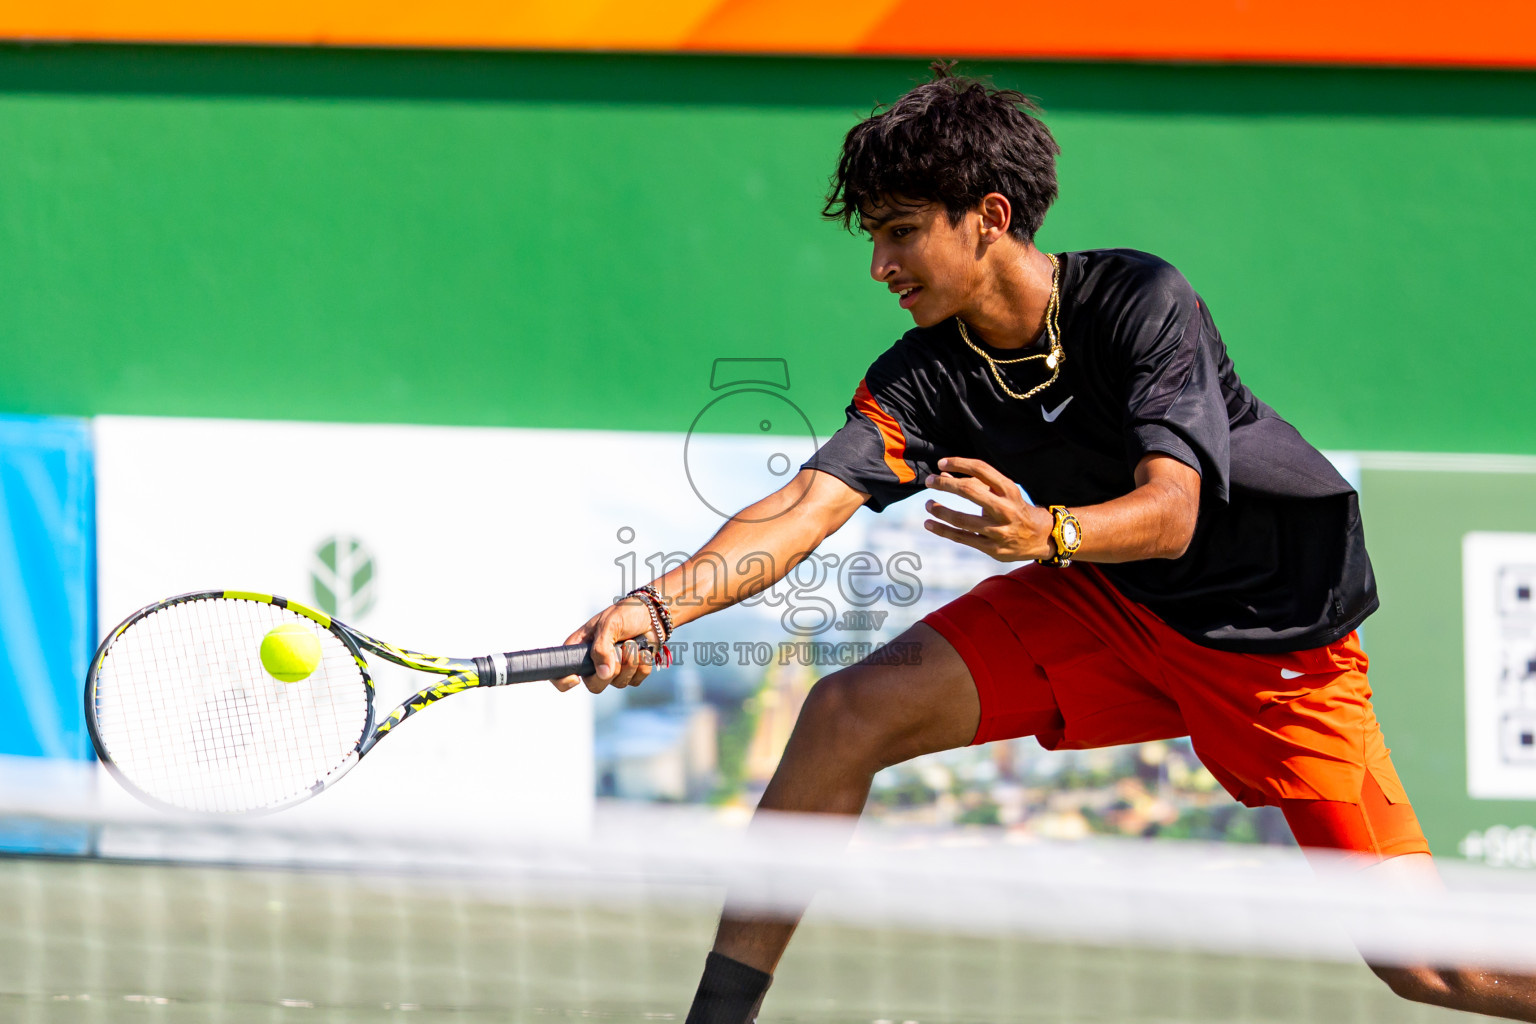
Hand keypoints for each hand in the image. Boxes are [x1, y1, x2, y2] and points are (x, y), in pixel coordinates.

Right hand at [554, 599, 657, 693]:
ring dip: (630, 662)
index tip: (576, 679)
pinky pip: (635, 680)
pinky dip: (642, 665)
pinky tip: (643, 650)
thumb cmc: (625, 613)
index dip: (563, 681)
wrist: (651, 613)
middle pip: (594, 685)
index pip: (561, 671)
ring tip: (633, 642)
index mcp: (580, 648)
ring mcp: (613, 669)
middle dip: (612, 669)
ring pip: (618, 683)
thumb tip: (603, 674)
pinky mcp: (631, 672)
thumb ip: (602, 648)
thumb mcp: (609, 624)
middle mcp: (594, 662)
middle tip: (620, 649)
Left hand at [922, 457, 1054, 561]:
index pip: (981, 469)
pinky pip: (962, 538)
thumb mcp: (1002, 493)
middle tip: (929, 481)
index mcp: (1009, 490)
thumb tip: (943, 475)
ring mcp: (998, 530)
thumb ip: (975, 483)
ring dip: (940, 511)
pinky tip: (930, 524)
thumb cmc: (1015, 509)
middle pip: (969, 491)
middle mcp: (1005, 509)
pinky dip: (943, 530)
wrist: (1041, 537)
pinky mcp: (992, 548)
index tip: (941, 463)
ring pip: (961, 519)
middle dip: (945, 484)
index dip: (959, 463)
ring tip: (928, 504)